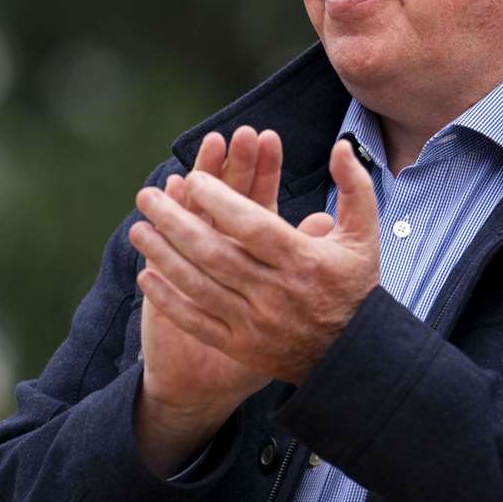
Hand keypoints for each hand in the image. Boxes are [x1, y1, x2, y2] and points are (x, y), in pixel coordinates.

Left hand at [131, 139, 379, 384]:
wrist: (354, 355)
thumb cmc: (355, 286)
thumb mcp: (364, 234)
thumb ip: (354, 187)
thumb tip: (341, 145)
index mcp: (303, 260)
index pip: (253, 225)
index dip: (220, 201)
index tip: (193, 179)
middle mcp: (275, 292)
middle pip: (215, 253)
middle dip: (175, 222)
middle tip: (147, 197)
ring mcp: (255, 322)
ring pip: (200, 286)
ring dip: (164, 256)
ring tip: (138, 230)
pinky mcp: (241, 347)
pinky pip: (198, 322)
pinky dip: (169, 300)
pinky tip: (146, 276)